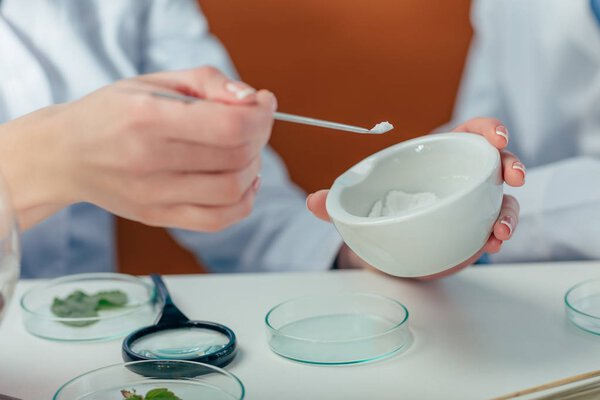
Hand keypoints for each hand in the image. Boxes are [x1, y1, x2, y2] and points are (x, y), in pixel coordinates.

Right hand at [0, 67, 276, 229]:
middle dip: (259, 136)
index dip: (260, 115)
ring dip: (253, 167)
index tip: (263, 103)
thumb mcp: (154, 80)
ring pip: (234, 190)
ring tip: (244, 150)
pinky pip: (219, 220)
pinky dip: (244, 201)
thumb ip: (208, 83)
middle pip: (237, 158)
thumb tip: (253, 101)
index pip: (230, 126)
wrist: (65, 155)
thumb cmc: (112, 112)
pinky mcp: (158, 217)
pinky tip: (242, 181)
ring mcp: (154, 195)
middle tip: (252, 123)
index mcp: (148, 118)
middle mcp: (150, 161)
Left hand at [307, 117, 523, 278]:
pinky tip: (493, 243)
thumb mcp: (359, 204)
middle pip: (495, 161)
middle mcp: (460, 175)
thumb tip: (313, 202)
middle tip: (512, 177)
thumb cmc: (380, 211)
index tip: (496, 138)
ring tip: (501, 231)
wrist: (389, 246)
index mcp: (436, 155)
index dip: (487, 129)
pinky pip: (496, 225)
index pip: (468, 132)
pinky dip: (499, 233)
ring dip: (509, 211)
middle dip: (510, 164)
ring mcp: (472, 202)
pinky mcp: (476, 227)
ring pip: (503, 197)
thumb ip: (338, 202)